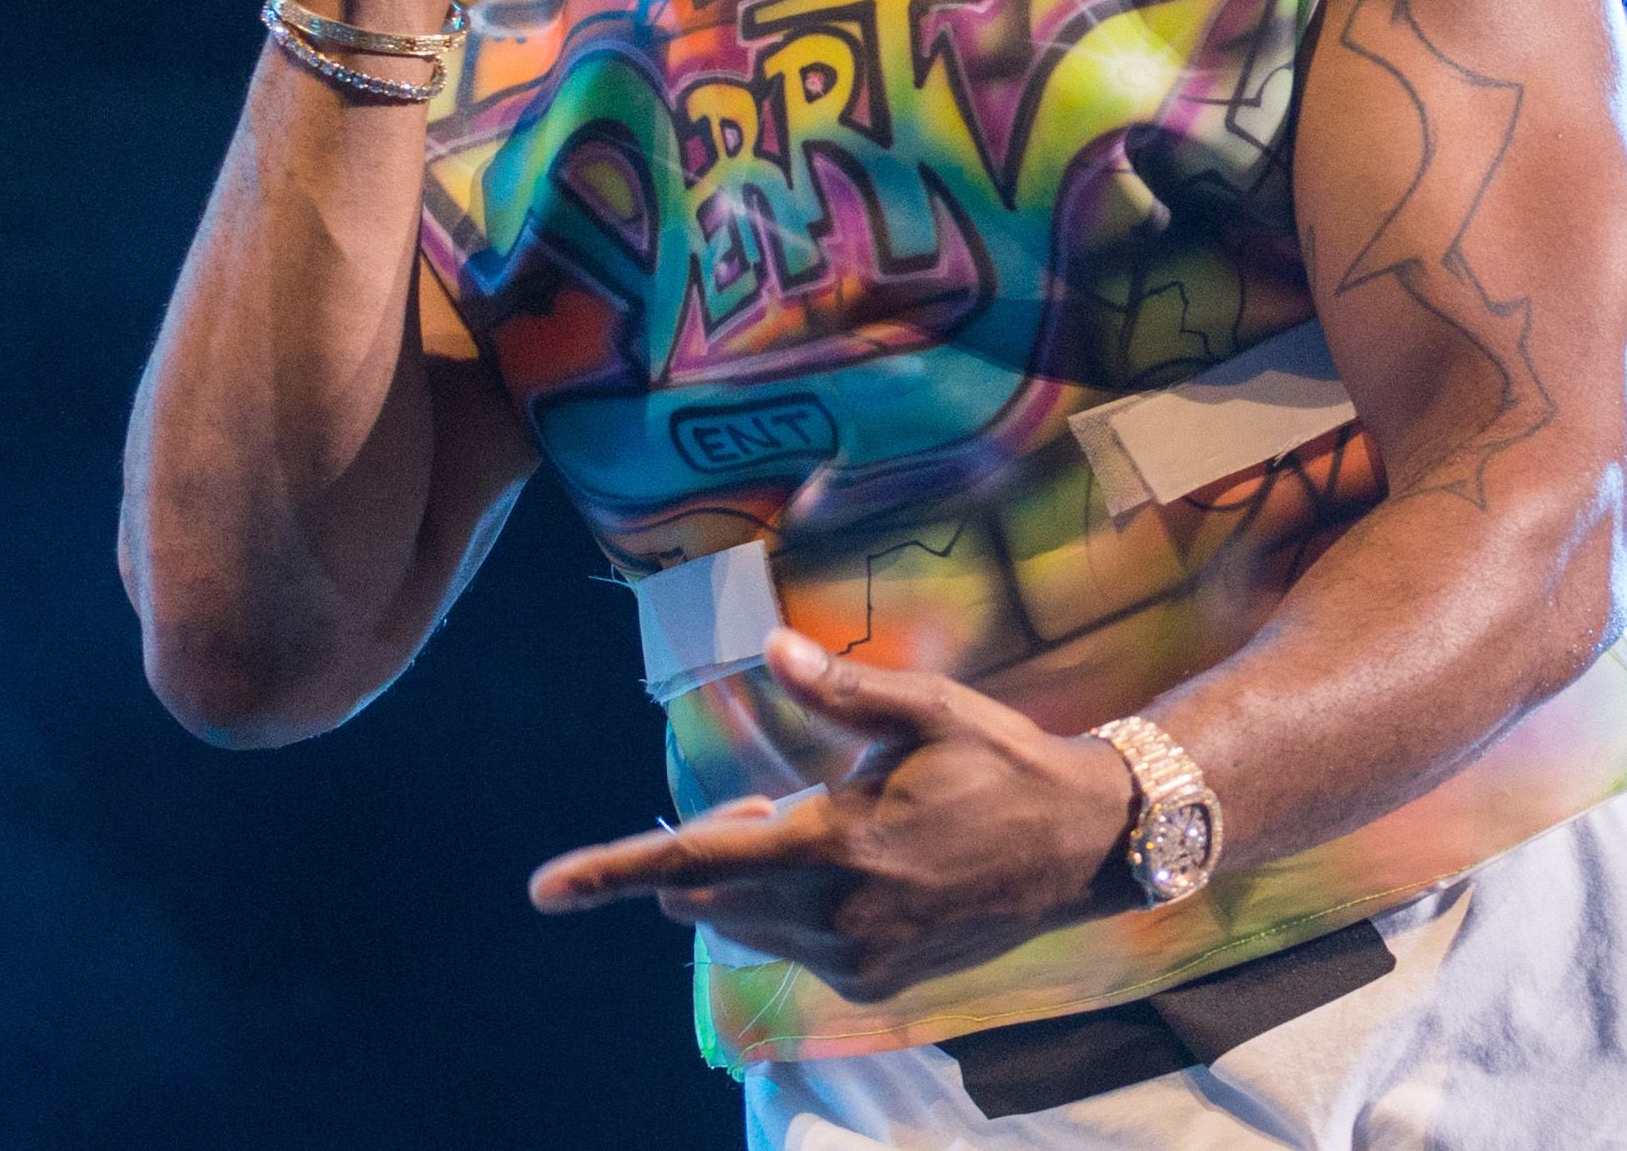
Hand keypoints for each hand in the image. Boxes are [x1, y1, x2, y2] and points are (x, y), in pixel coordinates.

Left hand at [527, 629, 1140, 1004]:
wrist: (1082, 845)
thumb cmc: (1000, 763)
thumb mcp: (927, 709)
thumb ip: (841, 688)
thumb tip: (773, 646)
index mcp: (834, 840)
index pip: (695, 858)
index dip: (610, 872)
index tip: (544, 889)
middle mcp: (835, 911)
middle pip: (707, 897)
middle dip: (699, 856)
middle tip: (762, 803)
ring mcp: (857, 955)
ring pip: (744, 926)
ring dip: (741, 882)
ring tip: (807, 827)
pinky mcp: (878, 980)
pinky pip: (794, 948)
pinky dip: (786, 911)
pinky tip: (841, 867)